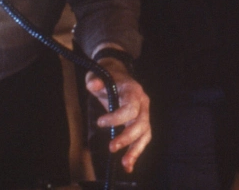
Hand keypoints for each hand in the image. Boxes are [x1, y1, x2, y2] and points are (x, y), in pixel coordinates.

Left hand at [85, 56, 150, 172]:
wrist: (117, 74)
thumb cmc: (107, 76)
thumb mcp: (98, 74)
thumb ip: (94, 81)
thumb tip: (93, 85)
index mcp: (133, 91)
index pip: (131, 107)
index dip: (117, 118)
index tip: (100, 122)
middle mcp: (143, 103)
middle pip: (141, 123)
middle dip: (127, 137)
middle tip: (111, 148)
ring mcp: (144, 113)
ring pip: (145, 134)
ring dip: (135, 150)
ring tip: (124, 164)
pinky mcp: (141, 123)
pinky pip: (142, 138)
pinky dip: (136, 152)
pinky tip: (128, 165)